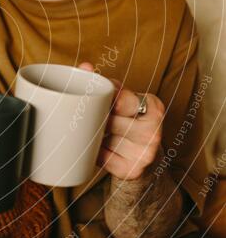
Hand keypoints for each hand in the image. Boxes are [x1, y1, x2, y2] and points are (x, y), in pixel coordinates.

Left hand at [79, 62, 164, 179]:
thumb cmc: (129, 121)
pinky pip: (101, 158)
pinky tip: (100, 148)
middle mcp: (153, 131)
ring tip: (97, 132)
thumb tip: (84, 67)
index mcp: (154, 107)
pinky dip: (95, 152)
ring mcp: (144, 154)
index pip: (121, 100)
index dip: (103, 100)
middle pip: (109, 121)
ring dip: (94, 135)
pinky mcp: (131, 170)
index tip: (95, 100)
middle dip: (96, 119)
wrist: (144, 158)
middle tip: (89, 117)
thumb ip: (108, 84)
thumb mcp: (126, 100)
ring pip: (103, 139)